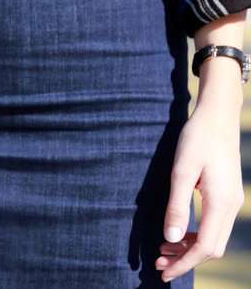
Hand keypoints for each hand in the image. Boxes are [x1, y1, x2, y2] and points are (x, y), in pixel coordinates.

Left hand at [157, 57, 245, 282]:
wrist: (217, 117)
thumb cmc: (197, 139)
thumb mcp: (181, 171)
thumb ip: (177, 205)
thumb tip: (169, 236)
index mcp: (221, 203)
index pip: (205, 247)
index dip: (184, 263)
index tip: (163, 272)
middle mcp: (231, 206)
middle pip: (212, 248)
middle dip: (186, 259)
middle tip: (158, 263)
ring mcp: (231, 202)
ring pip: (214, 238)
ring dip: (189, 248)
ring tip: (162, 249)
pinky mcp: (227, 196)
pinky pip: (214, 226)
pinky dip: (195, 235)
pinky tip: (176, 232)